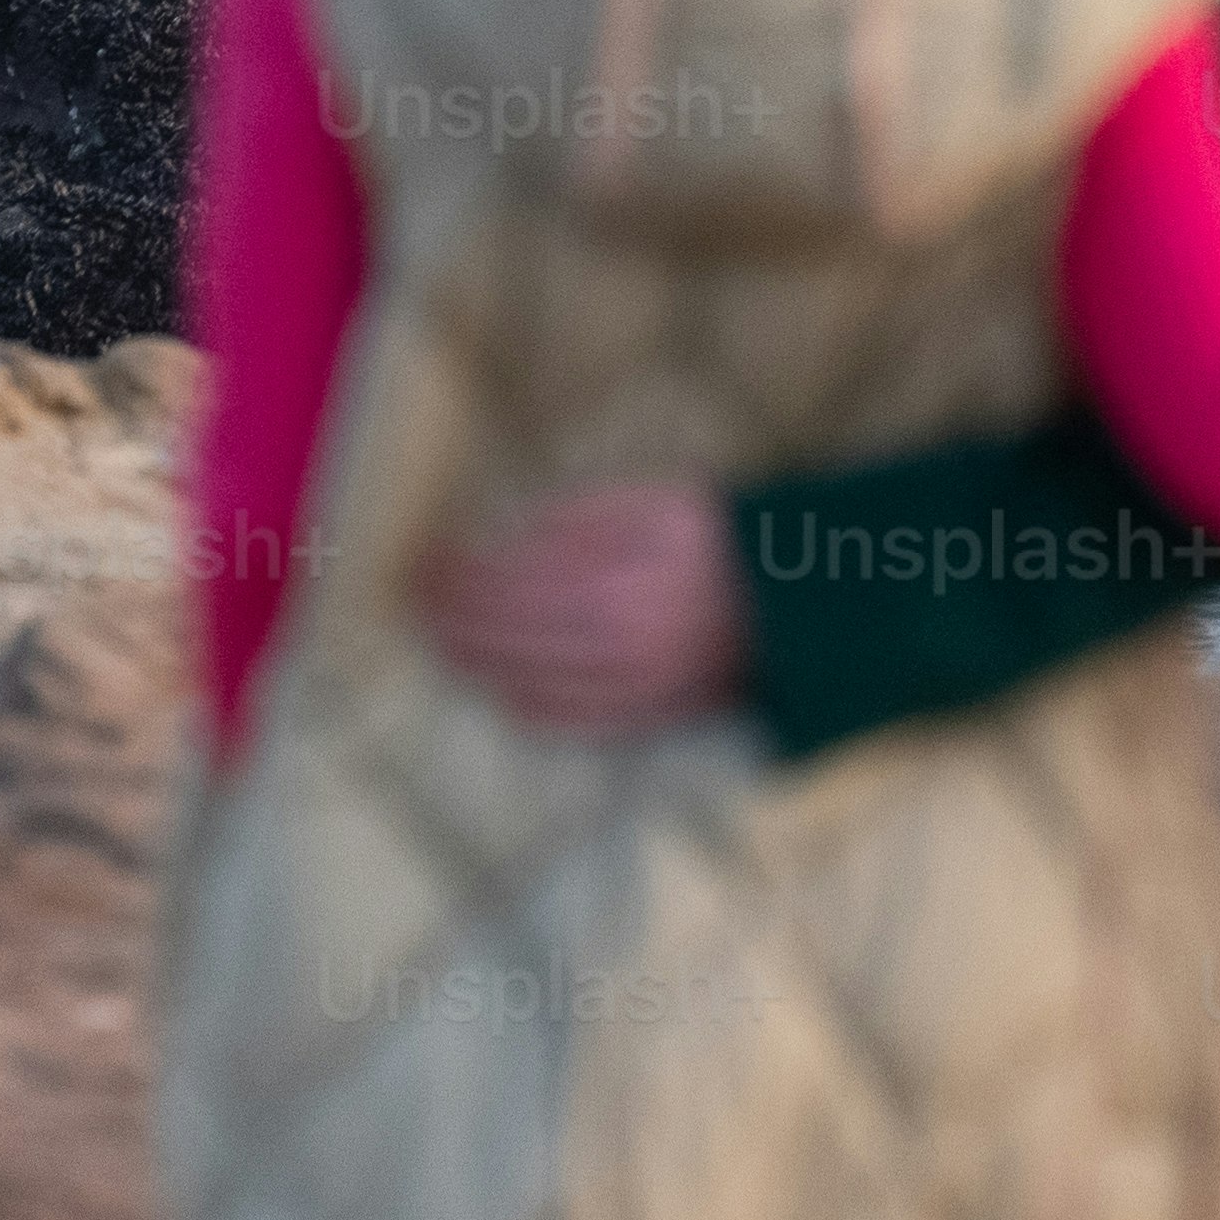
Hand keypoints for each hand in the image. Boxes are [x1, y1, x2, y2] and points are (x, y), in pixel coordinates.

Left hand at [419, 479, 748, 731]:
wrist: (802, 603)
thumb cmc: (722, 538)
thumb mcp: (662, 498)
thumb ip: (585, 516)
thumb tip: (504, 540)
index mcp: (637, 565)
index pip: (520, 577)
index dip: (462, 575)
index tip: (428, 563)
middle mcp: (636, 629)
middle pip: (515, 633)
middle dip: (453, 619)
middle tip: (417, 604)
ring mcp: (641, 680)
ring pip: (532, 681)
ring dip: (475, 663)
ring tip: (441, 641)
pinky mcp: (650, 715)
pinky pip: (568, 721)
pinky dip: (519, 705)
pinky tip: (496, 686)